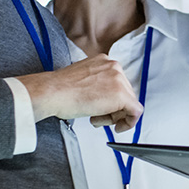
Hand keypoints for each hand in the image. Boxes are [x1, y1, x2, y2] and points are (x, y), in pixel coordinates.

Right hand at [16, 54, 142, 130]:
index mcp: (104, 61)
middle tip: (98, 117)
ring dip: (115, 116)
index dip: (111, 101)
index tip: (105, 109)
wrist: (53, 92)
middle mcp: (114, 67)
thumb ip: (98, 85)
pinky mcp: (122, 95)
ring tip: (96, 118)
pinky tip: (117, 127)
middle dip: (113, 109)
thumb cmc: (60, 90)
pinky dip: (129, 123)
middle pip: (125, 93)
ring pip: (129, 103)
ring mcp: (119, 80)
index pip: (117, 84)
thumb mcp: (83, 80)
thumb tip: (106, 98)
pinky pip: (136, 112)